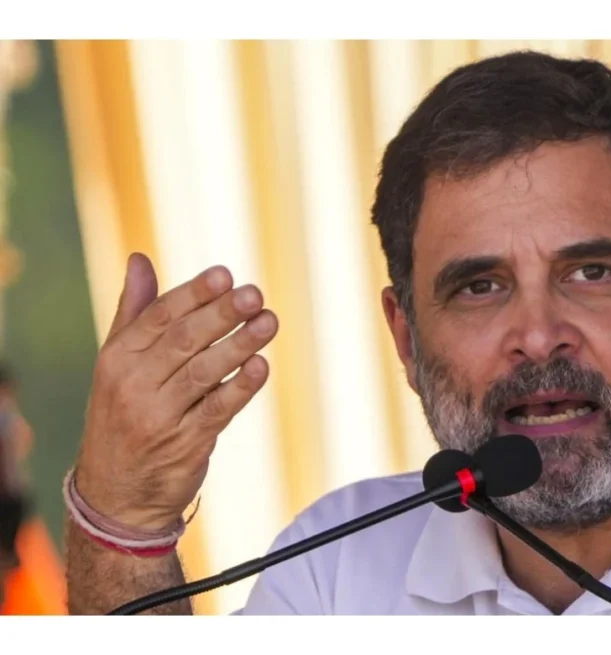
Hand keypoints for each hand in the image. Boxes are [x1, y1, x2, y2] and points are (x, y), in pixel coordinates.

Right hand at [73, 253, 278, 531]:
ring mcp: (158, 416)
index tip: (225, 274)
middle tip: (254, 294)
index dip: (194, 294)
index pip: (159, 317)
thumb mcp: (118, 364)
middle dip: (221, 315)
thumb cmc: (123, 414)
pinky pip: (217, 410)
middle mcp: (133, 385)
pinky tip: (260, 366)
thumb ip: (134, 312)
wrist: (115, 494)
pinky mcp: (185, 444)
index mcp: (116, 358)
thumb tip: (140, 259)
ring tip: (269, 321)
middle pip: (183, 341)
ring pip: (203, 373)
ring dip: (239, 345)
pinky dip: (240, 387)